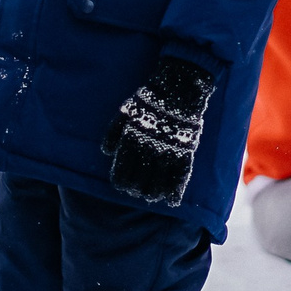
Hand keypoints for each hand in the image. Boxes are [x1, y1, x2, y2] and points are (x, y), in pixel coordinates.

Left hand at [101, 55, 217, 206]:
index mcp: (131, 141)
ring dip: (152, 194)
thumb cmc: (148, 100)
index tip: (121, 186)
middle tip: (136, 192)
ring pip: (158, 184)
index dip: (121, 182)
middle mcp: (148, 151)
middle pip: (138, 182)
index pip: (122, 171)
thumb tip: (106, 152)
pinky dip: (174, 192)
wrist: (177, 89)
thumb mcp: (125, 112)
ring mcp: (167, 153)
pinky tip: (171, 202)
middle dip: (135, 189)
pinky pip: (179, 179)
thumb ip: (114, 133)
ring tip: (151, 197)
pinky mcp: (184, 153)